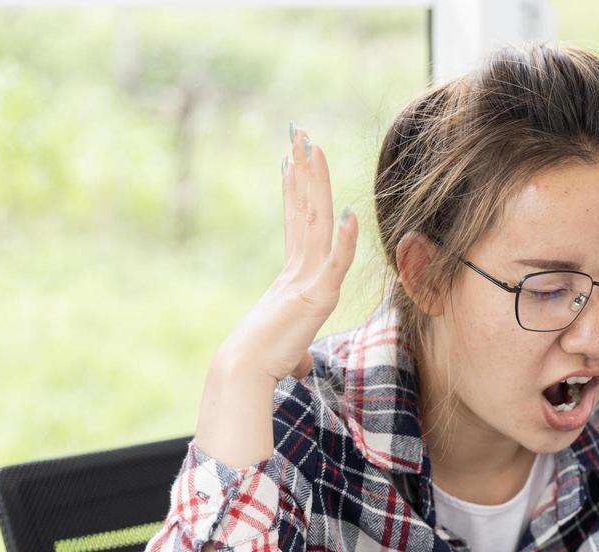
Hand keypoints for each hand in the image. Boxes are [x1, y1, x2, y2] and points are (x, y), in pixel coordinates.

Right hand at [213, 125, 358, 384]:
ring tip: (312, 147)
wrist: (246, 370)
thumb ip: (298, 352)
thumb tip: (300, 366)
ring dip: (317, 183)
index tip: (293, 163)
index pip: (296, 225)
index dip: (296, 193)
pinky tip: (352, 212)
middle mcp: (297, 270)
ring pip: (317, 222)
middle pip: (305, 211)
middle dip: (305, 171)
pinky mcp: (317, 296)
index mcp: (292, 278)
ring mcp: (306, 278)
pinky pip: (335, 261)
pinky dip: (345, 238)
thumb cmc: (262, 364)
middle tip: (301, 135)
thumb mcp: (289, 352)